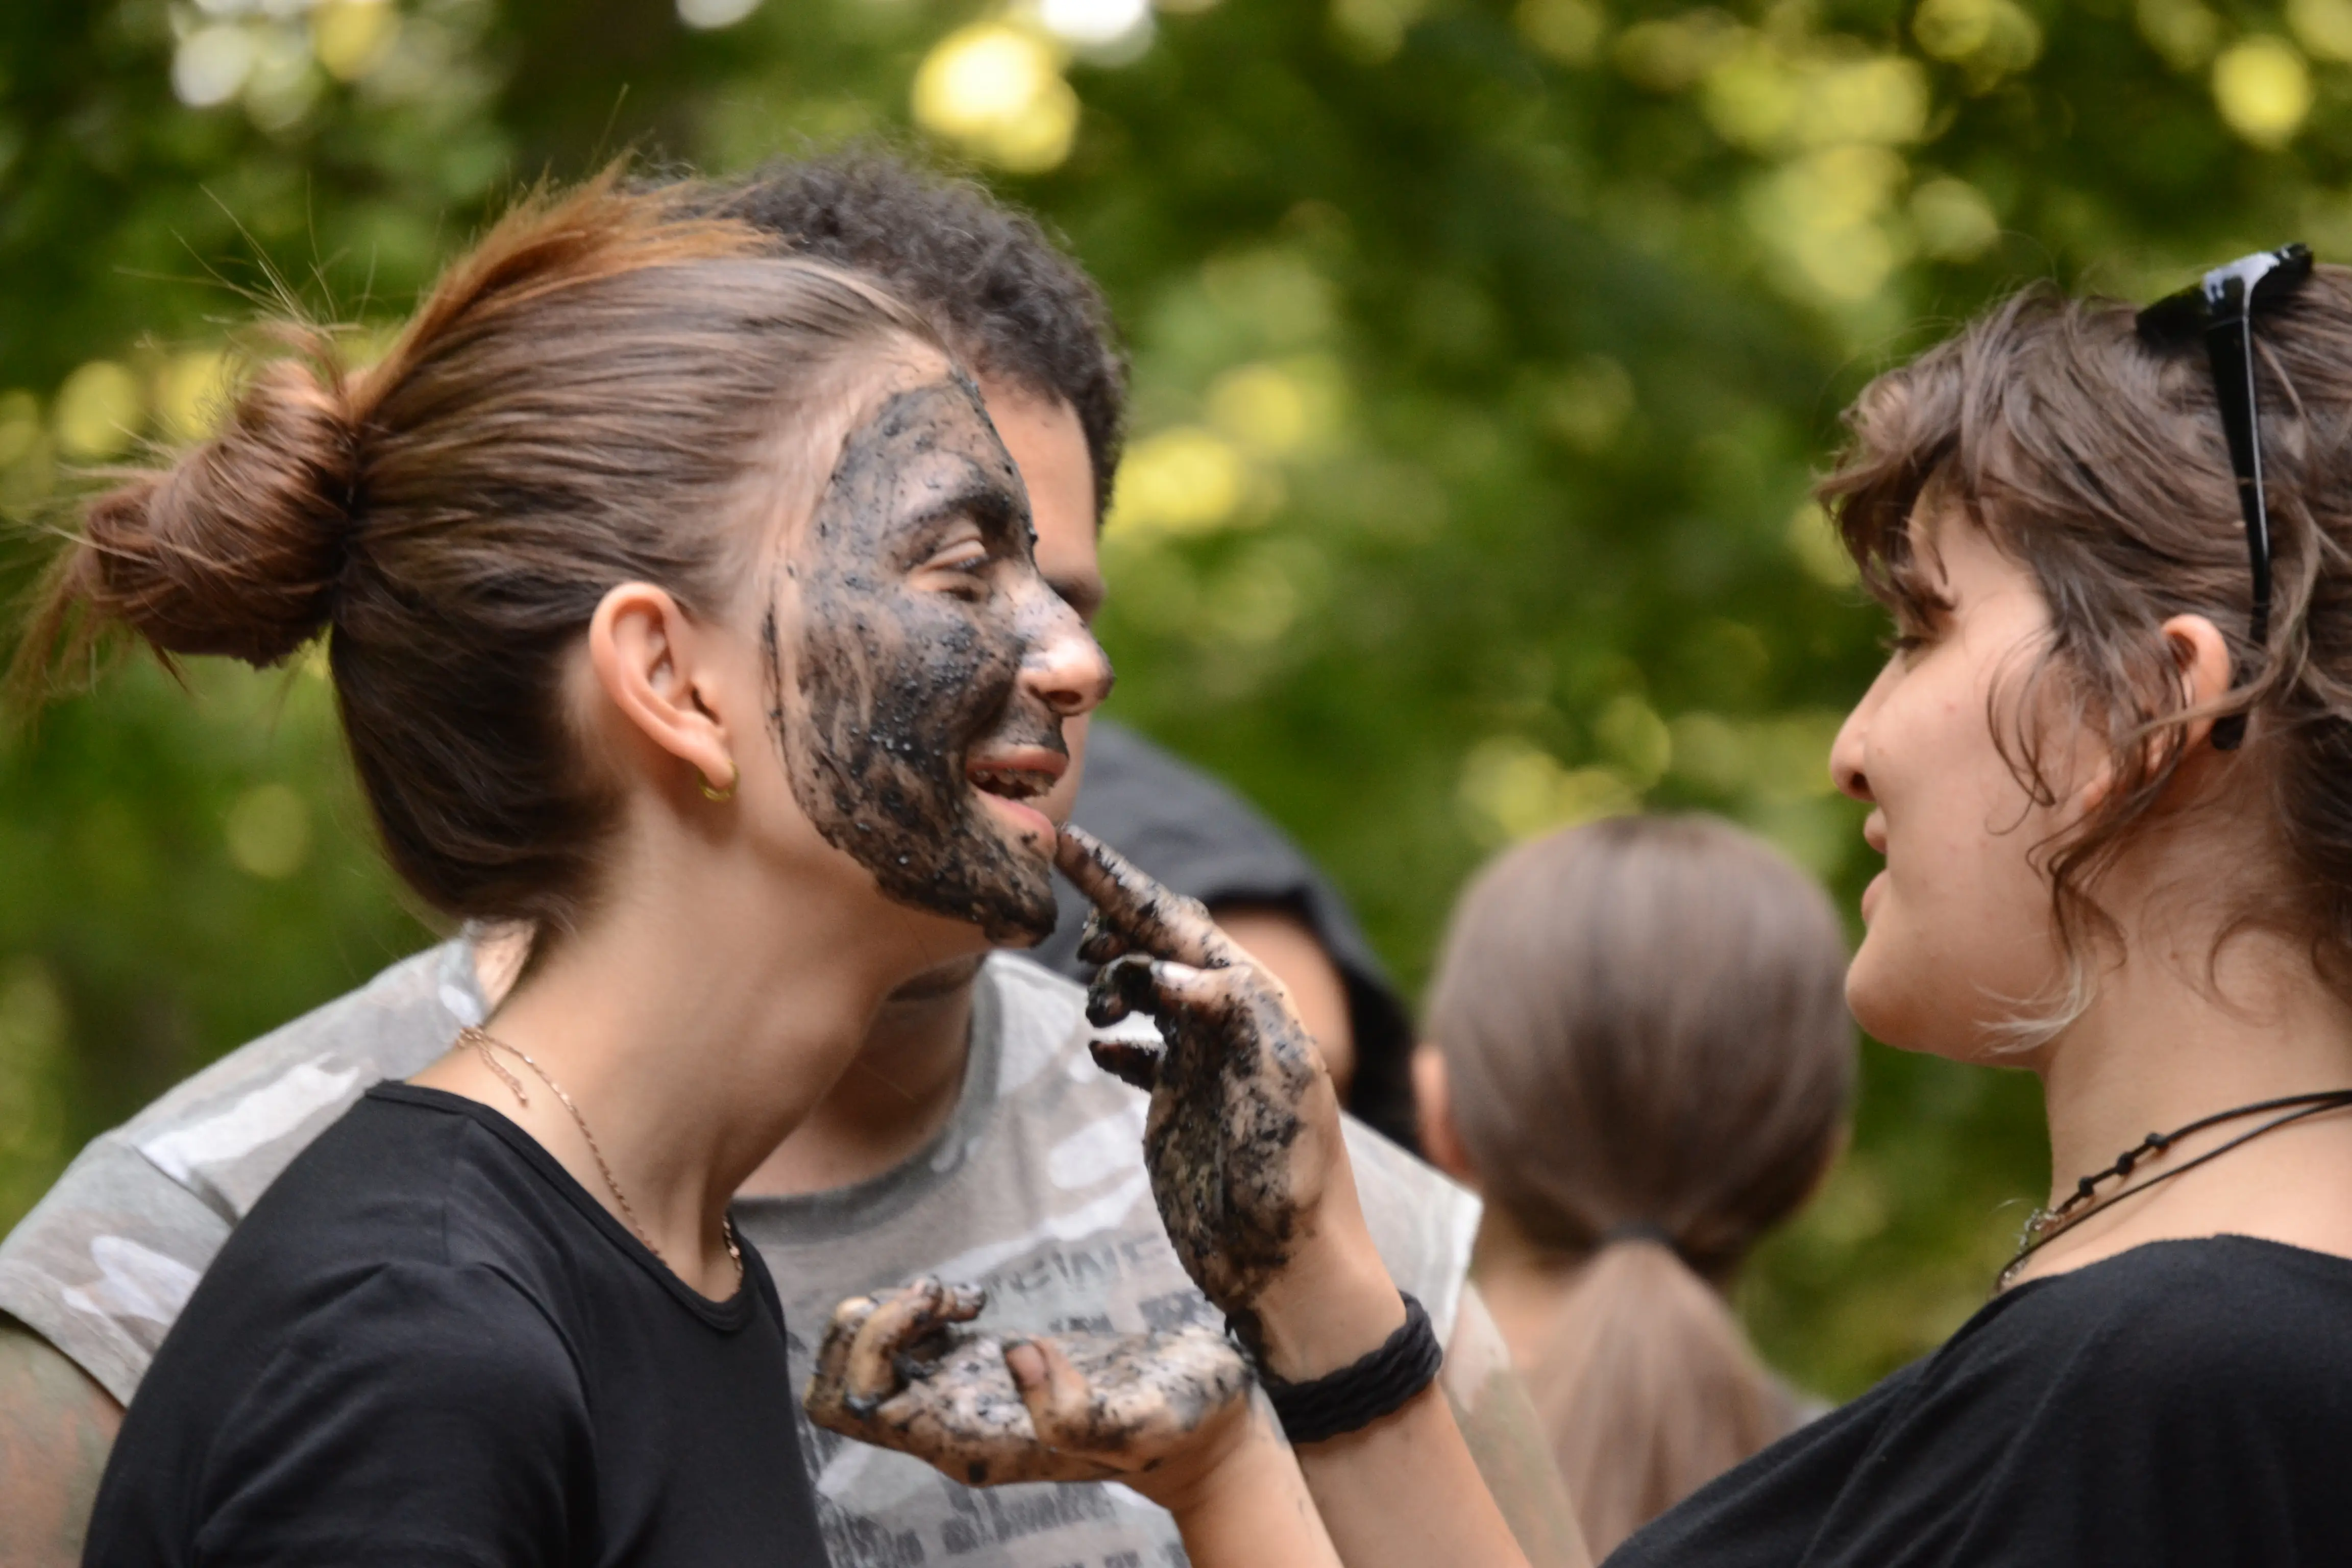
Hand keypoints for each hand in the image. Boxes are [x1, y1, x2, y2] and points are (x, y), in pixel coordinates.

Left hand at [802, 1278, 1254, 1498]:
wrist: (1205, 1435)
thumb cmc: (1178, 1422)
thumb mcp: (1143, 1418)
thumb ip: (1079, 1409)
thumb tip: (1016, 1355)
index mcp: (967, 1442)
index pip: (857, 1399)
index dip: (878, 1339)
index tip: (945, 1303)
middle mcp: (948, 1428)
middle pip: (839, 1385)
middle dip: (868, 1324)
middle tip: (940, 1295)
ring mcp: (959, 1402)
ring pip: (864, 1363)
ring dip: (895, 1311)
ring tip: (962, 1297)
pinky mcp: (979, 1375)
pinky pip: (904, 1347)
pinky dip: (923, 1311)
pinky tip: (974, 1302)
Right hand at [1054, 827, 1392, 1367]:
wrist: (1290, 1269)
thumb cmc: (1290, 1180)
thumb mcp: (1275, 1086)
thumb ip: (1229, 1016)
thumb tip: (1168, 965)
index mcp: (1258, 1005)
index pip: (1178, 923)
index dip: (1121, 883)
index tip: (1066, 843)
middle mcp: (1233, 1023)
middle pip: (1161, 943)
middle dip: (1112, 914)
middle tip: (1065, 909)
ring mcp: (1204, 1063)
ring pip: (1149, 989)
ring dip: (1113, 978)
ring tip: (1094, 1002)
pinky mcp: (1182, 1105)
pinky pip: (1144, 1050)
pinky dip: (1117, 1038)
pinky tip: (1099, 1045)